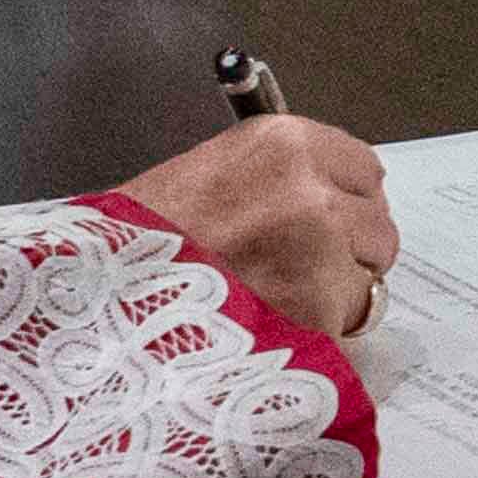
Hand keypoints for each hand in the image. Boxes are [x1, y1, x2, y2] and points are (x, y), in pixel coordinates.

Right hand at [112, 115, 398, 343]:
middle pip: (377, 223)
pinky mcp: (320, 312)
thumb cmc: (136, 246)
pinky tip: (273, 329)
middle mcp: (311, 191)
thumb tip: (323, 195)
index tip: (328, 216)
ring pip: (370, 276)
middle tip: (297, 269)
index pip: (362, 168)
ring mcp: (320, 253)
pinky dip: (323, 333)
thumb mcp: (203, 177)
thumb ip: (272, 179)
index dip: (344, 199)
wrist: (101, 307)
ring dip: (338, 293)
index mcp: (281, 145)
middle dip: (348, 250)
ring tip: (278, 301)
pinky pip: (348, 322)